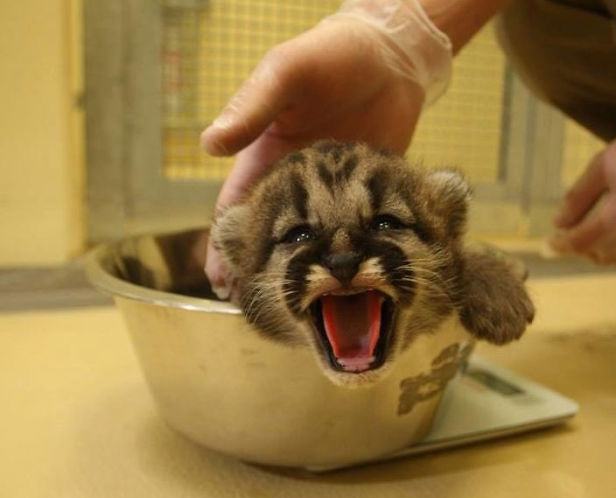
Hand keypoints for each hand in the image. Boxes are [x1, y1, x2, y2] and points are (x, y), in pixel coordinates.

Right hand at [200, 20, 426, 297]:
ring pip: (313, 238)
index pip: (236, 207)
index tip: (219, 281)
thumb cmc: (331, 56)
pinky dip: (349, 254)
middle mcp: (296, 178)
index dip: (225, 243)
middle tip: (255, 308)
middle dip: (260, 268)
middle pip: (272, 232)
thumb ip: (254, 107)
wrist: (390, 54)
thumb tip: (209, 144)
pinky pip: (357, 227)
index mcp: (267, 155)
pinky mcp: (368, 190)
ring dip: (303, 270)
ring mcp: (333, 188)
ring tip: (299, 308)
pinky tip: (348, 281)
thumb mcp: (286, 74)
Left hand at [549, 117, 615, 269]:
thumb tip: (558, 221)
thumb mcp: (606, 164)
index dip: (559, 245)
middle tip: (573, 231)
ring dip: (605, 250)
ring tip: (599, 234)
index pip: (577, 243)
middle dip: (582, 244)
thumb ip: (578, 197)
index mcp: (615, 221)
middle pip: (597, 254)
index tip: (548, 245)